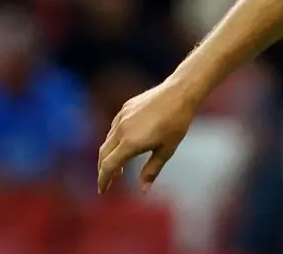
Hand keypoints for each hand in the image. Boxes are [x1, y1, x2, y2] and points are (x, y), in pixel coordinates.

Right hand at [96, 79, 199, 194]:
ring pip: (107, 141)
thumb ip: (152, 170)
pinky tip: (124, 145)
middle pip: (103, 154)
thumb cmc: (177, 122)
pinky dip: (113, 141)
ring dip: (108, 156)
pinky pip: (114, 128)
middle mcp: (121, 129)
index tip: (103, 191)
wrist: (180, 92)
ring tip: (119, 167)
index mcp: (130, 142)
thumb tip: (143, 190)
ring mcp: (122, 117)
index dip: (103, 180)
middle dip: (103, 170)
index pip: (108, 166)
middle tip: (108, 182)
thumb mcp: (167, 150)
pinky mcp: (125, 107)